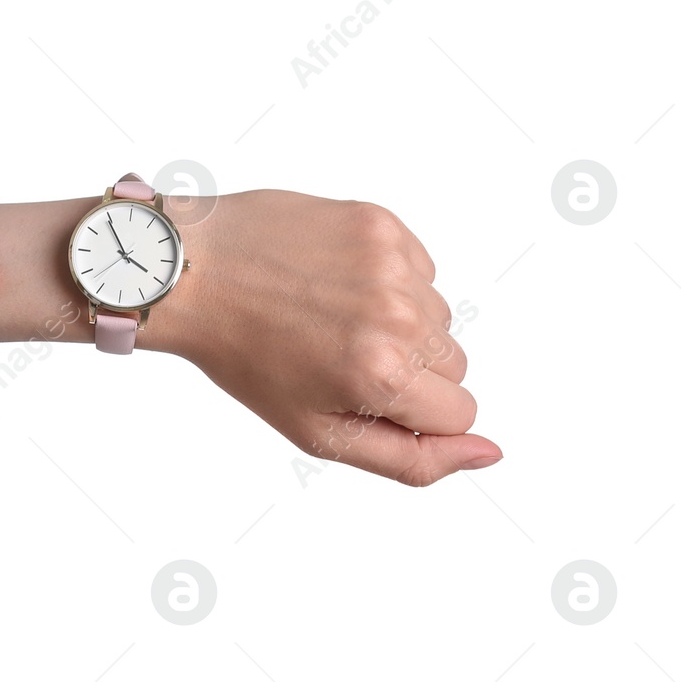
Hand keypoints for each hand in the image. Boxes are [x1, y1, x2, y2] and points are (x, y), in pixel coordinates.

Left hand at [0, 189, 498, 486]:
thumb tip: (489, 453)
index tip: (362, 393)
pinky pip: (421, 268)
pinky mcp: (382, 223)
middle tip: (336, 355)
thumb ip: (411, 458)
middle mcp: (396, 317)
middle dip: (407, 369)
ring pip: (441, 315)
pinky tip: (332, 280)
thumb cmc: (244, 357)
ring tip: (328, 315)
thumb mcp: (318, 433)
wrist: (191, 273)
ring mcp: (391, 264)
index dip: (412, 411)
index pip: (460, 412)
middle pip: (455, 365)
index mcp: (381, 377)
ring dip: (398, 321)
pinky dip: (388, 279)